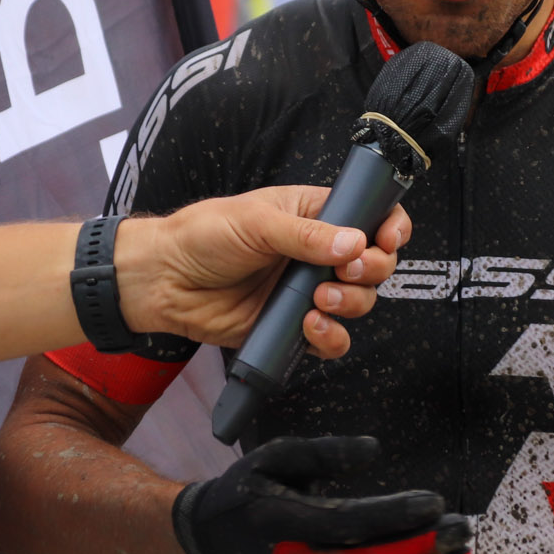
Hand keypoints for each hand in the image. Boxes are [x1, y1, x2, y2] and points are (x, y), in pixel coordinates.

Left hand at [115, 188, 410, 357]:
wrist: (163, 281)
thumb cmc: (202, 235)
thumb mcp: (255, 222)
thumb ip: (306, 234)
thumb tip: (354, 242)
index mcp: (313, 214)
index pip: (369, 215)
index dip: (389, 227)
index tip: (388, 239)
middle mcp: (317, 252)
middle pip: (373, 264)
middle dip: (372, 269)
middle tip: (347, 270)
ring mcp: (307, 291)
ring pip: (358, 303)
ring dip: (351, 304)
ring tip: (319, 300)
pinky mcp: (293, 326)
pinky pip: (330, 339)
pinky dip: (330, 338)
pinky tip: (309, 327)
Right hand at [173, 436, 469, 553]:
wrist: (213, 541)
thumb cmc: (250, 490)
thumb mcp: (276, 455)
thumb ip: (323, 450)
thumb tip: (373, 450)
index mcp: (282, 523)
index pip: (348, 523)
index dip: (394, 516)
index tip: (435, 502)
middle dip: (421, 550)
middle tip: (462, 529)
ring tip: (456, 550)